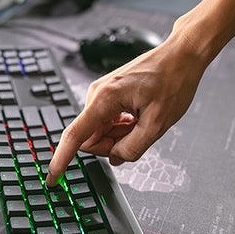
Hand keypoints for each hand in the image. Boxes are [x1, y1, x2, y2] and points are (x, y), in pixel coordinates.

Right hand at [45, 37, 205, 186]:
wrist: (182, 55)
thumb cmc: (174, 79)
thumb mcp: (159, 123)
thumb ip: (134, 148)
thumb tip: (116, 158)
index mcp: (105, 99)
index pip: (75, 136)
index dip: (61, 160)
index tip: (52, 178)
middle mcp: (97, 95)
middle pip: (90, 139)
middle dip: (110, 146)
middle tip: (137, 135)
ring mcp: (100, 95)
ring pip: (98, 133)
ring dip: (118, 136)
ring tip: (141, 122)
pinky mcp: (106, 96)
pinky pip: (105, 123)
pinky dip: (120, 128)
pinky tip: (137, 118)